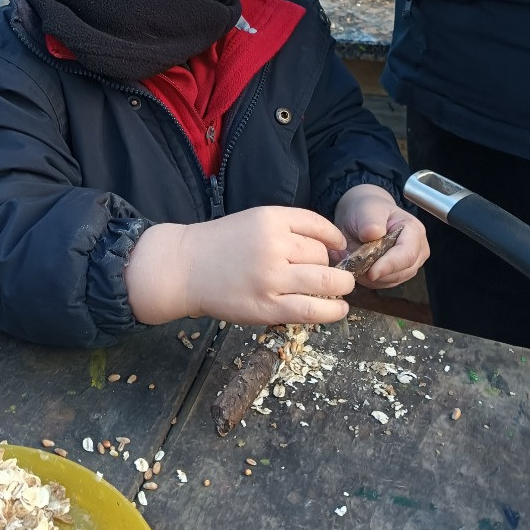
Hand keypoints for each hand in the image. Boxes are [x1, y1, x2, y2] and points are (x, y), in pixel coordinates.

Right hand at [125, 206, 353, 326]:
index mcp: (271, 219)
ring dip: (340, 286)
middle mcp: (273, 244)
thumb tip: (331, 248)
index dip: (335, 239)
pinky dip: (332, 310)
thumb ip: (288, 228)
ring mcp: (271, 276)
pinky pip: (311, 309)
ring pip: (324, 281)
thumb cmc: (221, 244)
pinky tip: (339, 308)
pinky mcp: (267, 306)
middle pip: (322, 255)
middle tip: (337, 274)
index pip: (319, 226)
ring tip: (342, 290)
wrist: (186, 267)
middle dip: (335, 266)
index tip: (339, 249)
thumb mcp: (254, 221)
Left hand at [334, 185, 428, 288]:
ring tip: (354, 261)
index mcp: (414, 230)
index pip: (406, 255)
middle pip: (401, 272)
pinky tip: (360, 266)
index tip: (370, 272)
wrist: (364, 214)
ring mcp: (411, 263)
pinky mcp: (400, 273)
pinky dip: (370, 280)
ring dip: (371, 277)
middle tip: (354, 264)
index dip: (388, 266)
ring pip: (392, 280)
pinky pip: (385, 283)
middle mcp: (418, 249)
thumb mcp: (366, 210)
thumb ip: (370, 222)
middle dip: (377, 272)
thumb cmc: (367, 210)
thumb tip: (372, 234)